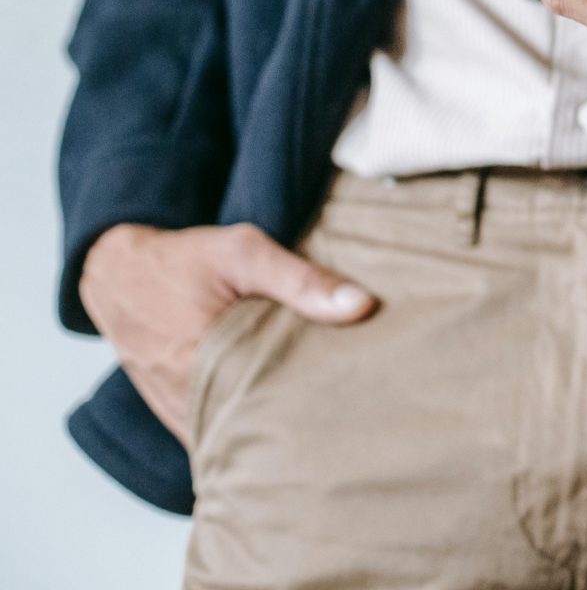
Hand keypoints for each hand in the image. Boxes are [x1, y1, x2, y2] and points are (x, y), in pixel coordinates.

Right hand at [78, 223, 377, 443]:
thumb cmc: (184, 259)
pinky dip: (241, 435)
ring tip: (322, 437)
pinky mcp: (172, 411)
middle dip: (300, 436)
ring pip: (232, 442)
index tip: (356, 419)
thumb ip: (302, 280)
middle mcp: (187, 398)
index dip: (315, 419)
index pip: (272, 412)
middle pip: (256, 434)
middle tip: (349, 434)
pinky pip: (211, 436)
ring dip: (268, 438)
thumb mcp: (244, 252)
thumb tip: (362, 306)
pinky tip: (278, 430)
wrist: (116, 272)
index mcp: (205, 362)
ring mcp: (176, 410)